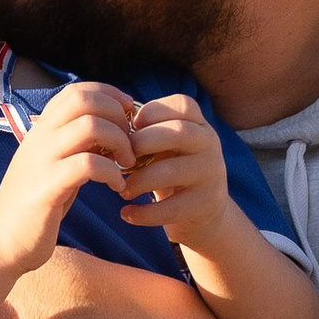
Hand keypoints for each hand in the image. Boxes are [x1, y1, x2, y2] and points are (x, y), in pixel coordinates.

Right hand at [0, 80, 135, 280]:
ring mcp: (42, 160)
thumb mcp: (54, 165)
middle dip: (117, 114)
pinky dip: (111, 172)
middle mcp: (40, 138)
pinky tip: (116, 186)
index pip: (77, 91)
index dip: (109, 94)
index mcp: (42, 130)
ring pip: (90, 126)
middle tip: (130, 142)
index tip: (129, 115)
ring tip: (128, 164)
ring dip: (120, 142)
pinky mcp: (47, 187)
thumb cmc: (35, 205)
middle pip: (84, 100)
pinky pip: (88, 164)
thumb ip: (76, 145)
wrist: (1, 243)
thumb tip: (111, 129)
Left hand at [117, 92, 231, 254]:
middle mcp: (210, 145)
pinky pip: (170, 208)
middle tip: (120, 159)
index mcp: (200, 125)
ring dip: (138, 181)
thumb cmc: (174, 171)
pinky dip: (143, 213)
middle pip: (178, 132)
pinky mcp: (205, 204)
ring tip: (122, 189)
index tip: (130, 129)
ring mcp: (211, 174)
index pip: (182, 105)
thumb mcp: (168, 147)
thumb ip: (148, 134)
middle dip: (141, 143)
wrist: (206, 214)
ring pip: (170, 171)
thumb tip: (108, 130)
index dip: (152, 112)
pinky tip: (127, 213)